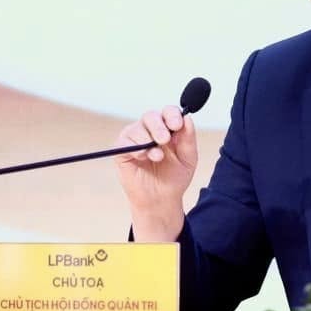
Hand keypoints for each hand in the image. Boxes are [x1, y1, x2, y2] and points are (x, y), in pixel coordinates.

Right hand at [115, 105, 197, 241]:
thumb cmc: (174, 177)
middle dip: (158, 127)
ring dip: (147, 141)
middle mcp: (150, 129)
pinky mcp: (122, 150)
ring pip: (137, 128)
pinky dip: (134, 147)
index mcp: (168, 128)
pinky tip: (142, 157)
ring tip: (157, 157)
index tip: (177, 125)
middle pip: (151, 116)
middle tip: (164, 140)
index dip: (172, 115)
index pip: (168, 112)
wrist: (161, 198)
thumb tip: (187, 118)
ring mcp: (135, 138)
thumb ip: (188, 138)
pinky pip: (124, 141)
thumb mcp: (188, 158)